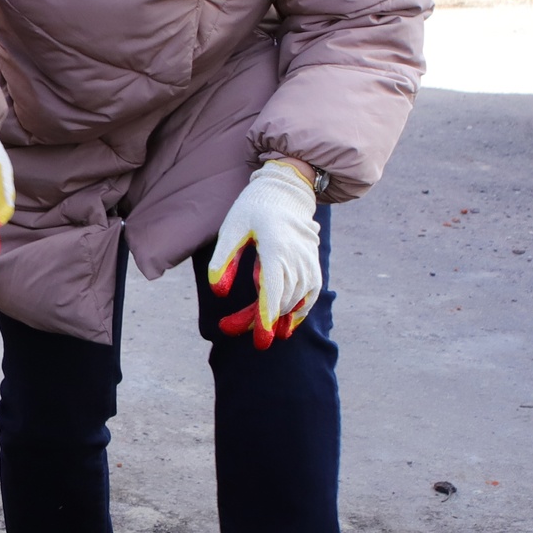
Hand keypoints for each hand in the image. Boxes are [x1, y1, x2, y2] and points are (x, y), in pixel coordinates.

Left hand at [204, 159, 321, 348]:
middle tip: (228, 328)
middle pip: (281, 300)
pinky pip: (309, 295)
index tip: (261, 341)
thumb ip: (223, 260)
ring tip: (254, 331)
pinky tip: (285, 325)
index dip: (267, 318)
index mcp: (275, 248)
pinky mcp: (313, 265)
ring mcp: (308, 262)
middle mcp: (297, 258)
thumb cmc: (253, 209)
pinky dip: (298, 311)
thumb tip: (219, 292)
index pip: (273, 291)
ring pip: (295, 301)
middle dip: (258, 320)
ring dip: (276, 318)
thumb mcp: (231, 229)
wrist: (285, 191)